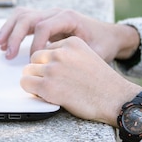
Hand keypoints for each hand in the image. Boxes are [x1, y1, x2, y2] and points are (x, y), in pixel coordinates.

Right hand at [0, 7, 139, 60]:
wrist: (110, 35)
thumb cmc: (104, 43)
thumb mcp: (97, 52)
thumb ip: (81, 58)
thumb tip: (63, 67)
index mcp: (69, 17)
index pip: (44, 26)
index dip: (35, 44)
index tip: (32, 61)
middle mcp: (57, 13)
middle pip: (29, 18)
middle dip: (16, 36)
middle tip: (9, 54)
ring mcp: (49, 15)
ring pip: (23, 15)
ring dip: (9, 29)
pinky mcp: (45, 20)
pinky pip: (24, 20)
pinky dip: (12, 29)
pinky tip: (5, 43)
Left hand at [21, 36, 141, 125]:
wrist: (116, 99)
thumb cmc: (103, 83)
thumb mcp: (87, 56)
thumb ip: (68, 55)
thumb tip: (47, 63)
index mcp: (71, 42)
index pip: (47, 48)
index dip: (50, 63)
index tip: (59, 73)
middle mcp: (61, 53)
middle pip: (35, 58)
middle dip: (40, 70)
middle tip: (51, 82)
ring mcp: (53, 69)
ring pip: (27, 71)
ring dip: (35, 81)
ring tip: (49, 90)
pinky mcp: (48, 86)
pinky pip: (25, 84)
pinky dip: (31, 91)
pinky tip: (45, 95)